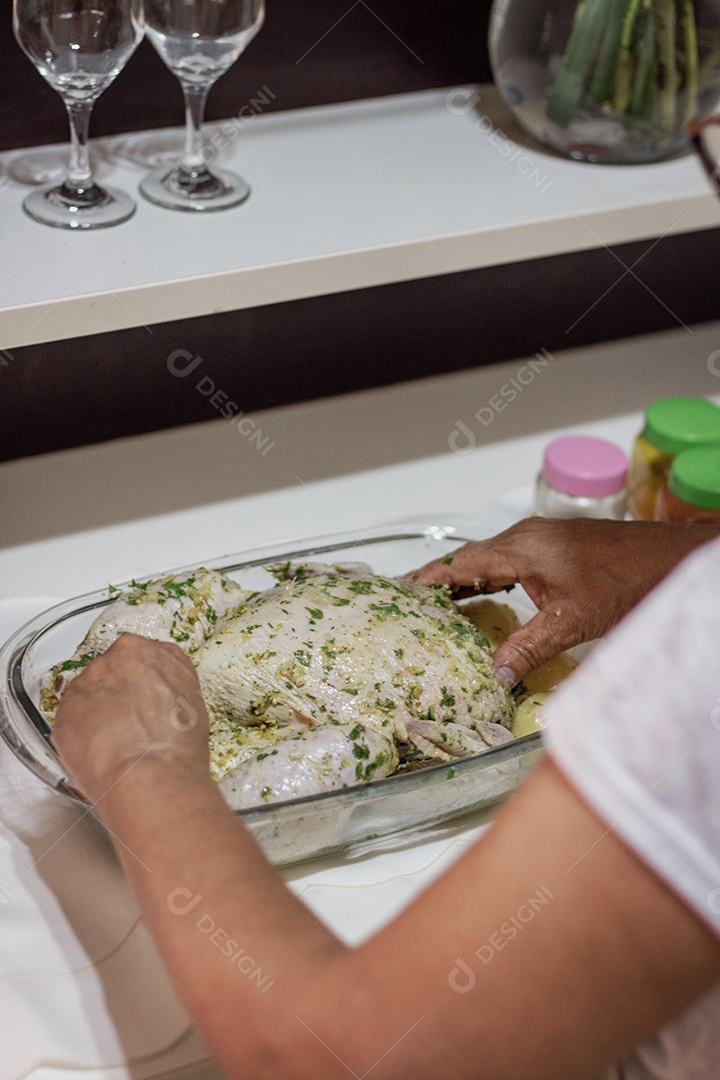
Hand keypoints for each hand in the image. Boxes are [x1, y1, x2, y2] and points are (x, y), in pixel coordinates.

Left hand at [51, 634, 210, 805]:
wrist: (150, 776)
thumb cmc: (177, 745)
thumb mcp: (190, 701)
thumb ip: (168, 686)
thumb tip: (161, 698)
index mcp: (143, 651)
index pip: (138, 658)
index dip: (142, 684)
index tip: (146, 699)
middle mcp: (110, 660)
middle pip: (109, 674)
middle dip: (117, 696)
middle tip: (131, 724)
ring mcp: (83, 686)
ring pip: (88, 697)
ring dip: (97, 716)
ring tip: (116, 745)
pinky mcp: (63, 713)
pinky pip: (72, 722)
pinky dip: (82, 737)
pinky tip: (101, 754)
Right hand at [406, 517, 719, 684]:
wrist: (671, 559)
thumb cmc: (628, 579)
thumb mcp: (573, 621)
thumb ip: (528, 648)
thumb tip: (495, 675)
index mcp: (522, 547)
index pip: (461, 563)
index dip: (430, 579)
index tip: (401, 591)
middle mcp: (526, 536)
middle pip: (470, 558)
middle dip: (441, 581)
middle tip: (412, 604)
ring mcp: (542, 539)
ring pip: (490, 559)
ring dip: (466, 581)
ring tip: (439, 605)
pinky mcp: (556, 548)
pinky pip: (510, 561)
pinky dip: (490, 579)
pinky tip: (487, 598)